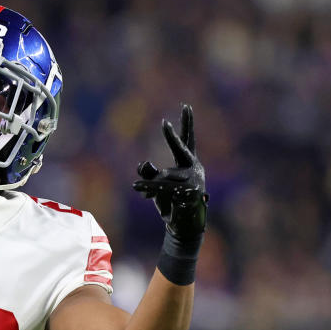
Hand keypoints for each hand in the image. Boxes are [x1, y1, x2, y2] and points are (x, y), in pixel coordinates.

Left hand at [133, 104, 207, 244]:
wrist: (182, 223)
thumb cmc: (171, 200)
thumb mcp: (157, 183)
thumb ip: (149, 171)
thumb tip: (144, 164)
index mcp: (189, 163)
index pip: (188, 140)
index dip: (186, 124)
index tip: (185, 106)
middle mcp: (194, 169)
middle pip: (182, 149)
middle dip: (172, 138)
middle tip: (164, 124)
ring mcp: (194, 181)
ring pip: (165, 176)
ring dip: (150, 184)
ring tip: (138, 188)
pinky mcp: (189, 193)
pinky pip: (164, 187)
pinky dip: (148, 188)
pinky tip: (136, 187)